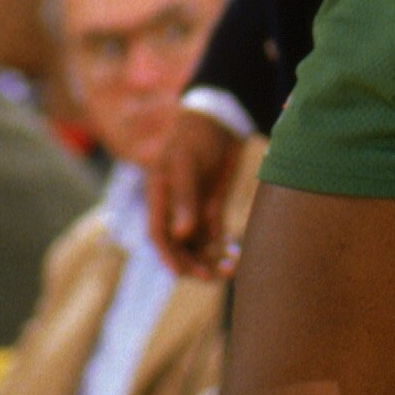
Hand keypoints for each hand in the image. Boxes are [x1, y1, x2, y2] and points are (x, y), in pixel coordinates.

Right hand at [149, 103, 247, 275]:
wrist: (220, 118)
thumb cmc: (196, 135)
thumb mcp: (187, 164)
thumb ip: (184, 199)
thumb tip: (181, 235)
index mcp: (159, 197)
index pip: (158, 235)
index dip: (168, 257)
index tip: (182, 274)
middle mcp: (174, 208)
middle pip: (179, 247)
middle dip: (194, 264)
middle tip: (214, 276)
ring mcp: (193, 209)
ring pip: (199, 246)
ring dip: (211, 259)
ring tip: (232, 267)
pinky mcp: (213, 208)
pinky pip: (216, 236)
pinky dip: (224, 247)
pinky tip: (237, 253)